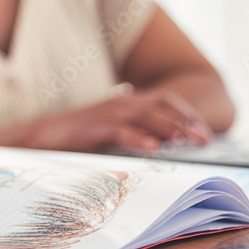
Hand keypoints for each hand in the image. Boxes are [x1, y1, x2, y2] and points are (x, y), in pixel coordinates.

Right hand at [23, 88, 212, 151]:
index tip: (204, 131)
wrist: (43, 134)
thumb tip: (161, 137)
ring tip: (186, 142)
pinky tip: (153, 148)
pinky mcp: (94, 130)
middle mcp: (120, 103)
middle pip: (161, 107)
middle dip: (186, 123)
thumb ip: (134, 126)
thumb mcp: (110, 125)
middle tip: (205, 141)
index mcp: (126, 100)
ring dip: (169, 129)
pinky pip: (121, 132)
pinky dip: (138, 138)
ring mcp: (107, 115)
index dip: (187, 114)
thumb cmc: (78, 133)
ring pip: (145, 117)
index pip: (165, 100)